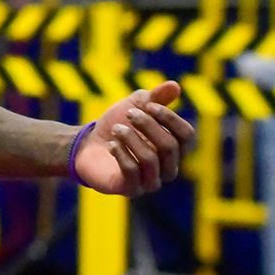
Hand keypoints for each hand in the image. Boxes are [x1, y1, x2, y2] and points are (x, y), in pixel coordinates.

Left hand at [74, 81, 193, 195]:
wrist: (87, 145)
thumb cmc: (117, 126)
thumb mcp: (135, 106)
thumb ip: (155, 97)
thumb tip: (175, 85)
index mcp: (174, 148)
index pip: (187, 135)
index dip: (170, 118)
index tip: (148, 104)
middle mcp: (167, 168)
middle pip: (170, 147)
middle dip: (148, 125)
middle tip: (129, 114)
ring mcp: (149, 181)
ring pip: (150, 160)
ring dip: (131, 138)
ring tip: (116, 128)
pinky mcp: (130, 189)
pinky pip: (132, 172)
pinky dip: (121, 154)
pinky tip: (112, 145)